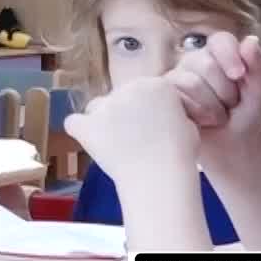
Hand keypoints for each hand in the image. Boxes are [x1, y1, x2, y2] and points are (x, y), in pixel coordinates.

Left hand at [65, 76, 199, 177]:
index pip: (142, 91)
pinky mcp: (87, 124)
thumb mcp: (186, 123)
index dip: (145, 111)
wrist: (160, 177)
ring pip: (95, 108)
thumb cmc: (179, 155)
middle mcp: (129, 88)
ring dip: (102, 121)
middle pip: (118, 97)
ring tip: (115, 144)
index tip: (150, 129)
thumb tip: (158, 111)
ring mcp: (105, 106)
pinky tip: (90, 141)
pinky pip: (73, 122)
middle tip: (132, 140)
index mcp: (156, 84)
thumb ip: (168, 110)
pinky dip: (80, 131)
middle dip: (123, 115)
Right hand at [166, 33, 260, 167]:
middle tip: (230, 105)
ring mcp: (175, 78)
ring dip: (212, 106)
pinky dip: (197, 114)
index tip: (239, 76)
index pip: (220, 40)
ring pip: (191, 83)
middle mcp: (194, 61)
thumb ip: (259, 65)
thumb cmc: (246, 115)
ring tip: (218, 116)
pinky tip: (201, 121)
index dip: (230, 56)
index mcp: (219, 53)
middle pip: (206, 65)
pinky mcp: (162, 96)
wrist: (230, 146)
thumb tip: (250, 39)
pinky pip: (176, 99)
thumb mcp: (260, 90)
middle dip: (225, 91)